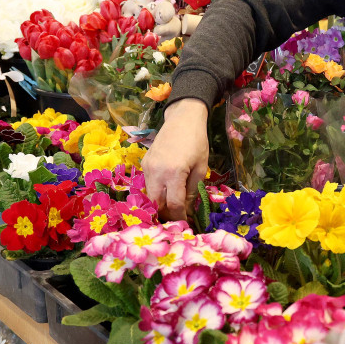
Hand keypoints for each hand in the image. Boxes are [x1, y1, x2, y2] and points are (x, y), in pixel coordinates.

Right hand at [142, 98, 209, 220]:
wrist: (183, 119)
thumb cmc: (197, 142)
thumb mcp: (200, 168)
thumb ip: (191, 191)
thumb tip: (186, 210)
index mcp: (174, 173)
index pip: (174, 205)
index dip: (180, 217)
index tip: (186, 224)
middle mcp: (157, 172)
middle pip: (157, 204)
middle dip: (166, 215)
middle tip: (177, 218)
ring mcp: (147, 167)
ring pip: (150, 195)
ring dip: (160, 204)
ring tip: (172, 207)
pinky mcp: (144, 163)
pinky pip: (148, 184)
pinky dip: (157, 191)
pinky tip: (166, 191)